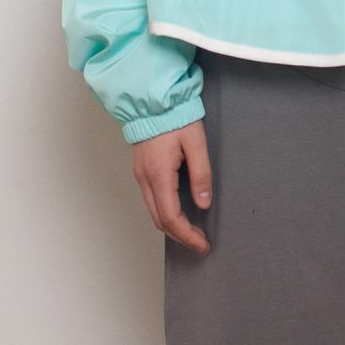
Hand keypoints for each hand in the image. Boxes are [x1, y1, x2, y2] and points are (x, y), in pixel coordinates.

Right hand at [133, 119, 213, 252]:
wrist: (151, 100)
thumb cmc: (174, 117)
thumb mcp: (196, 143)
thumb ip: (201, 174)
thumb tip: (203, 203)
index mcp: (159, 175)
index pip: (171, 217)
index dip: (187, 235)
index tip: (203, 244)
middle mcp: (145, 179)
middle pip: (160, 220)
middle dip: (181, 236)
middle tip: (200, 243)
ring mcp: (140, 175)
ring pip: (154, 212)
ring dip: (172, 226)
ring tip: (193, 231)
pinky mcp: (142, 171)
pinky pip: (151, 200)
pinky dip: (165, 213)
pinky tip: (180, 213)